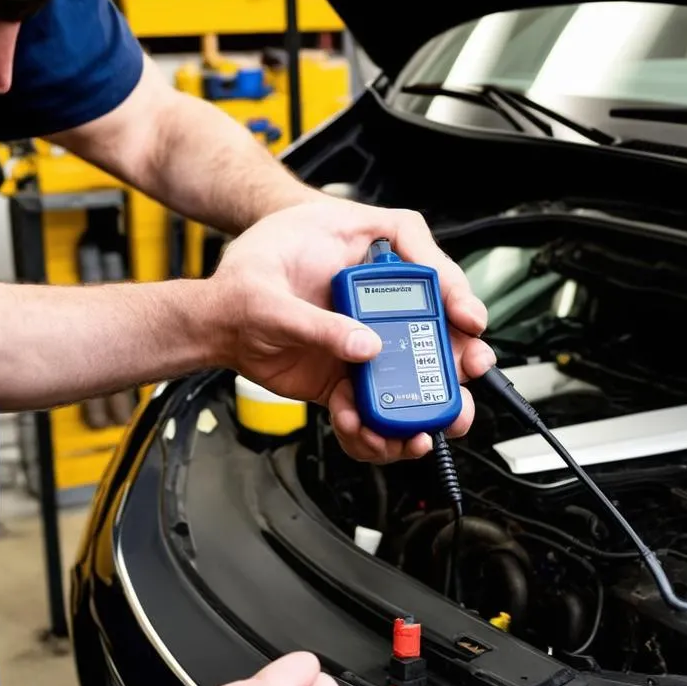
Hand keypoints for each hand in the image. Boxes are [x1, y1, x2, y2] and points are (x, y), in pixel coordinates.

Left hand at [206, 197, 495, 462]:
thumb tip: (364, 348)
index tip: (468, 319)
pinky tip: (359, 428)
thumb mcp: (269, 295)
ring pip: (412, 375)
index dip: (455, 290)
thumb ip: (318, 322)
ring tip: (415, 431)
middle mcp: (374, 300)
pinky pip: (373, 406)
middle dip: (455, 361)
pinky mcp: (349, 376)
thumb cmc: (245, 277)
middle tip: (465, 379)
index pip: (425, 264)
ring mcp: (364, 341)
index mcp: (365, 254)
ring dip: (420, 408)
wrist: (218, 320)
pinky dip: (371, 427)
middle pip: (435, 327)